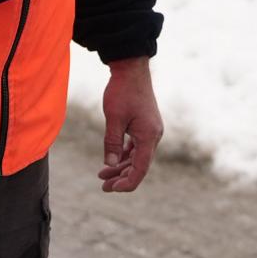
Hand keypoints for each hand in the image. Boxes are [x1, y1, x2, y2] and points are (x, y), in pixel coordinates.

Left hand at [99, 57, 163, 191]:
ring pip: (138, 156)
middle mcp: (153, 135)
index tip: (111, 189)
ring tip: (103, 175)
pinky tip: (113, 160)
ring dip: (122, 166)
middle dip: (122, 177)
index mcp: (148, 136)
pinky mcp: (145, 125)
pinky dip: (125, 154)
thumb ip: (112, 142)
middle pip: (140, 165)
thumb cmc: (122, 91)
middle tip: (103, 187)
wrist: (132, 68)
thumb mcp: (114, 118)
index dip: (127, 183)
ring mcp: (150, 130)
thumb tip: (110, 165)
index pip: (140, 169)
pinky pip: (137, 146)